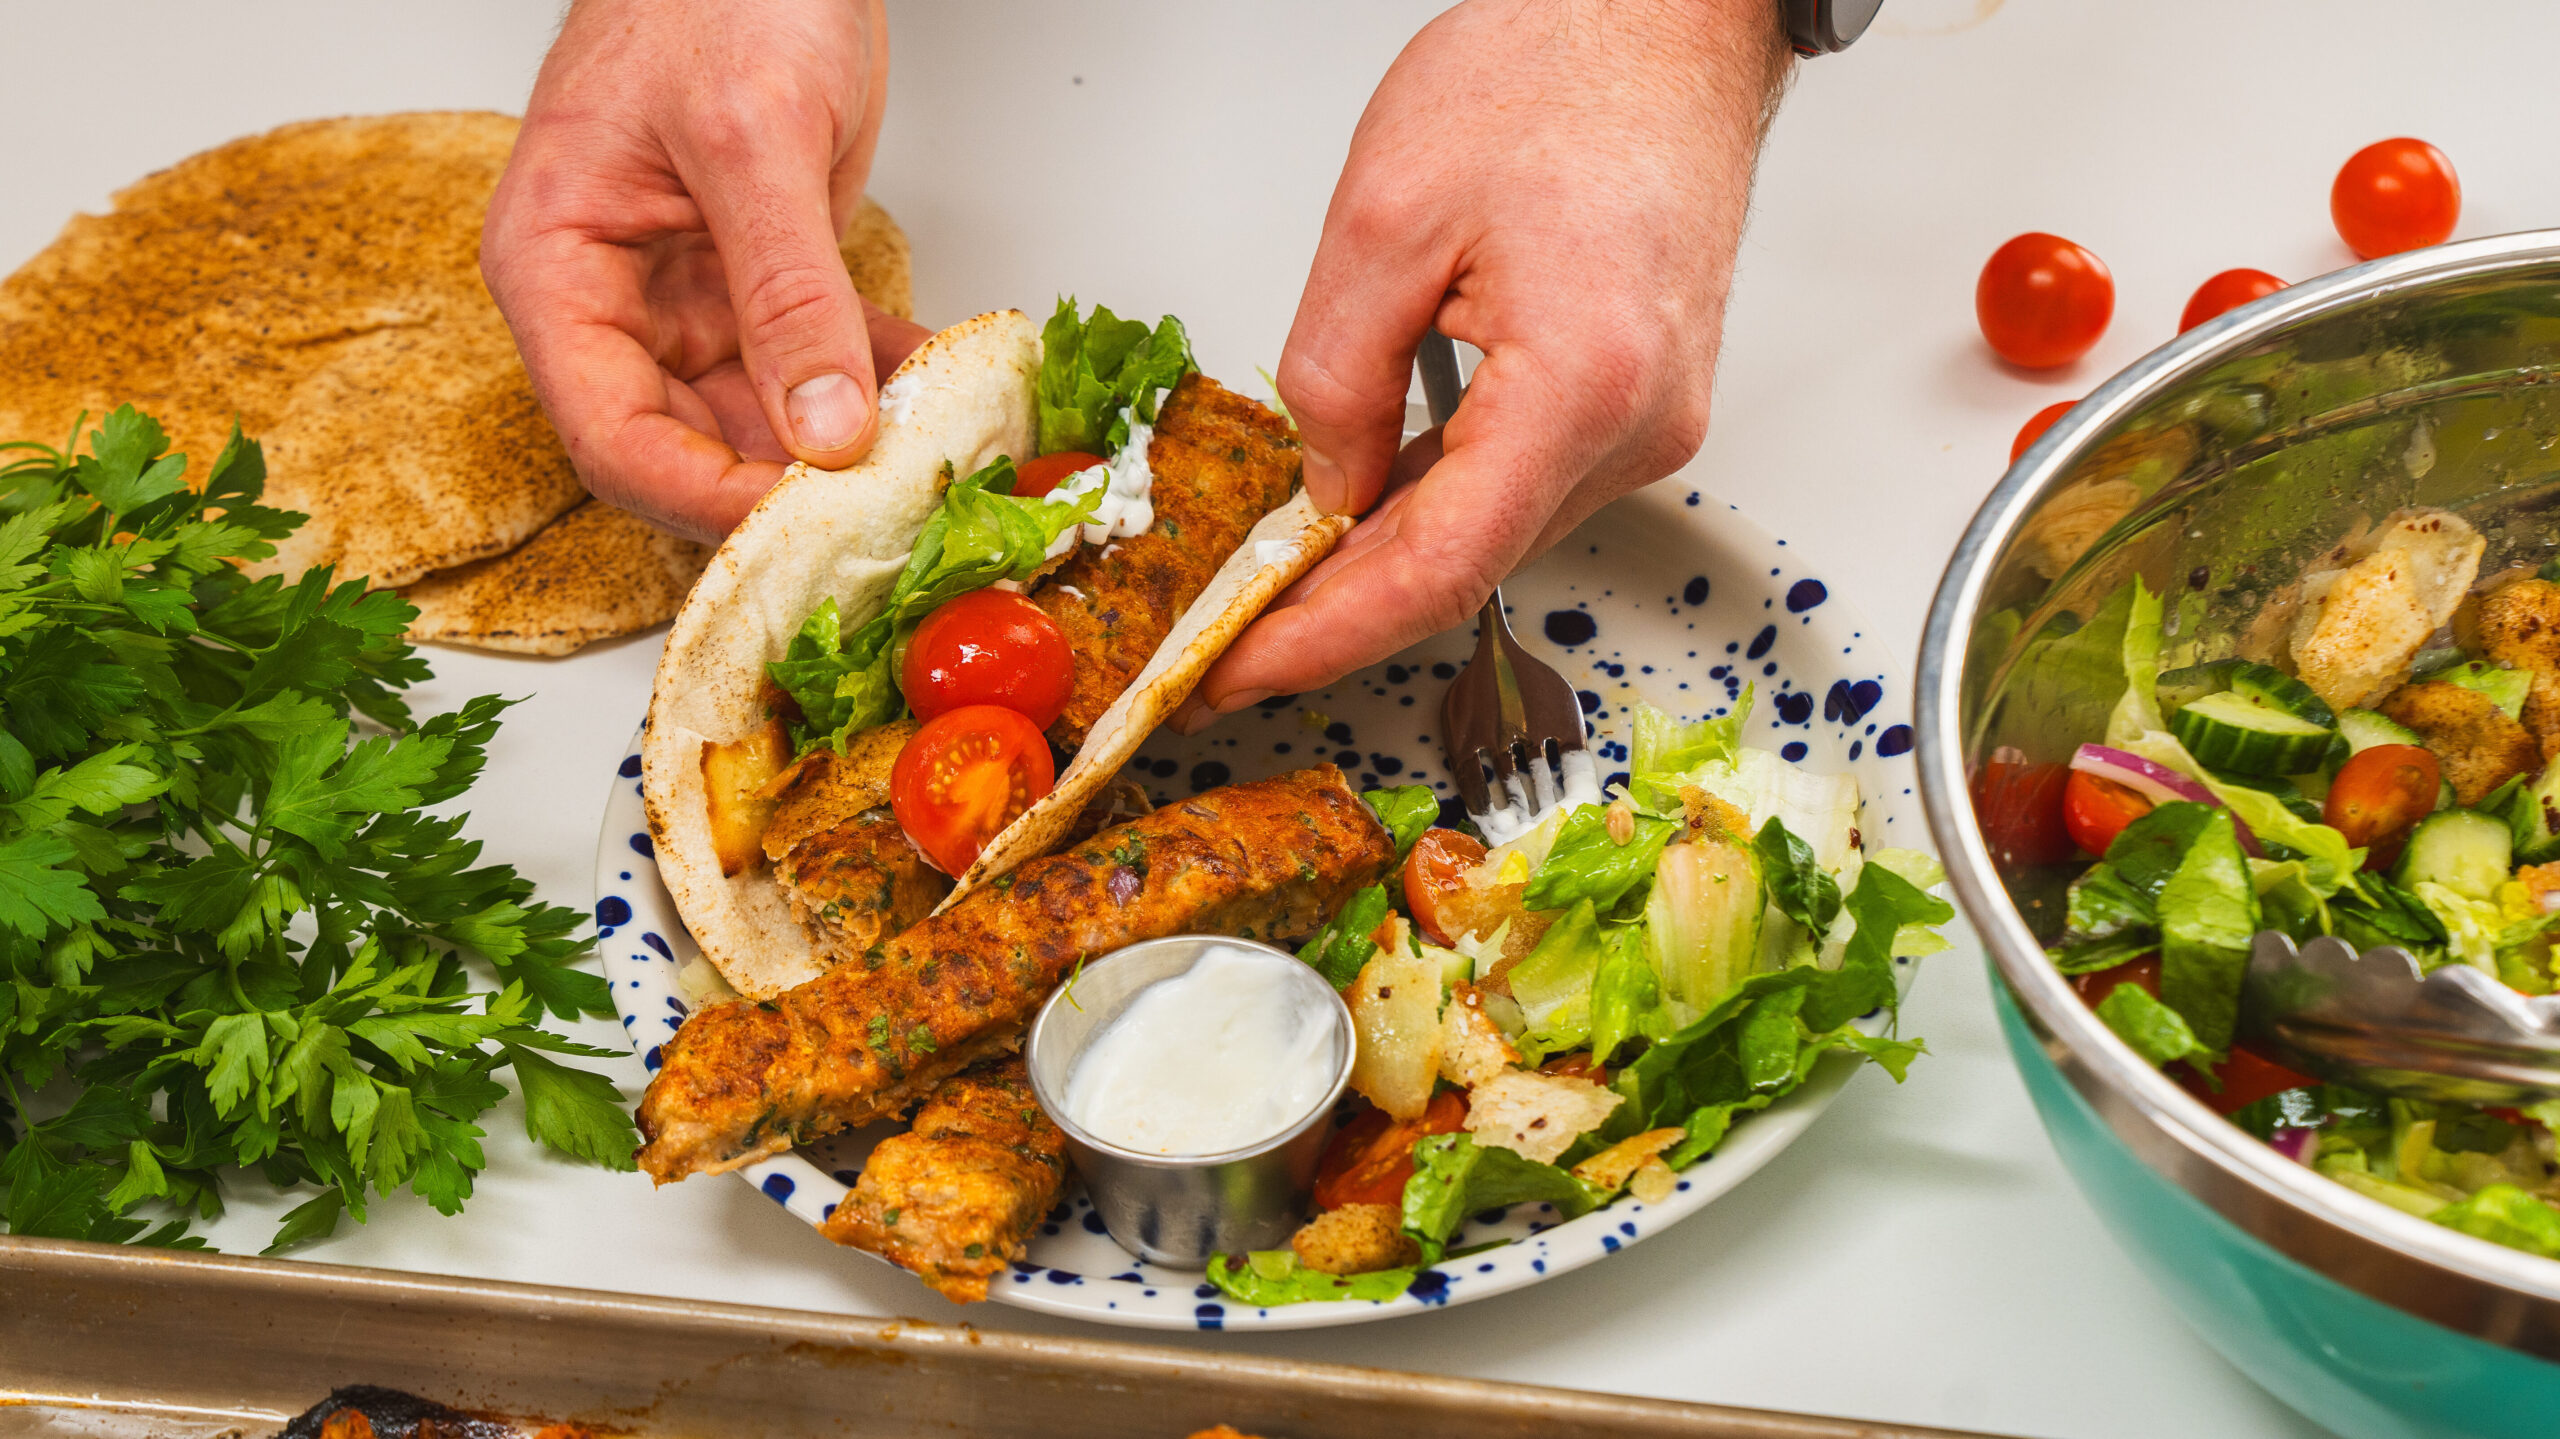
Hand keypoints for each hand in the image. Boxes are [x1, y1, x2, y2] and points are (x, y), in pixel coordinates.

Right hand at [483, 0, 929, 540]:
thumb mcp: (751, 137)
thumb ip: (786, 289)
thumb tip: (823, 430)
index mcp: (559, 269)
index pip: (612, 438)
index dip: (700, 500)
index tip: (796, 528)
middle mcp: (617, 301)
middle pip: (685, 451)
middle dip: (780, 492)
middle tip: (881, 513)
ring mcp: (692, 298)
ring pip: (762, 424)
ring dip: (843, 449)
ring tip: (926, 457)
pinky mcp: (763, 284)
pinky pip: (818, 368)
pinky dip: (879, 388)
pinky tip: (940, 397)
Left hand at [1178, 0, 1790, 728]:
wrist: (1668, 21)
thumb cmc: (1557, 72)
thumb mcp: (1385, 216)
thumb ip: (1337, 373)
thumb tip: (1323, 490)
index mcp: (1580, 386)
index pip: (1436, 569)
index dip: (1324, 639)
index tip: (1236, 675)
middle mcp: (1637, 426)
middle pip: (1466, 568)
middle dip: (1338, 618)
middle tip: (1227, 649)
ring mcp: (1652, 420)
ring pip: (1494, 533)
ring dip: (1386, 564)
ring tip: (1276, 590)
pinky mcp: (1644, 401)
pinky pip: (1524, 485)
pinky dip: (1440, 508)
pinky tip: (1368, 515)